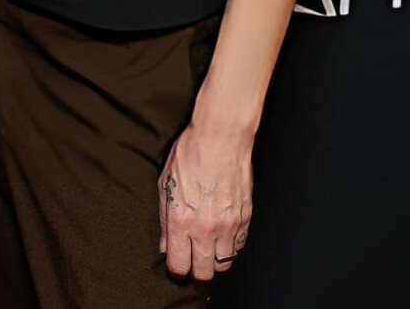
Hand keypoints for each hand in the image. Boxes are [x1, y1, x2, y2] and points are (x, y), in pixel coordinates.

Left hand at [158, 119, 253, 280]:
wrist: (220, 138)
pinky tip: (222, 234)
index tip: (176, 266)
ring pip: (224, 263)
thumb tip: (165, 244)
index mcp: (181, 220)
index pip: (179, 264)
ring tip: (208, 246)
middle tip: (192, 260)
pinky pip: (239, 246)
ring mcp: (228, 225)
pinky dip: (231, 245)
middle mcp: (206, 228)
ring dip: (215, 259)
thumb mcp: (164, 185)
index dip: (176, 269)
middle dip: (196, 269)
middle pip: (204, 272)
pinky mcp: (245, 218)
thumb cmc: (190, 155)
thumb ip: (164, 220)